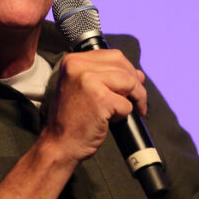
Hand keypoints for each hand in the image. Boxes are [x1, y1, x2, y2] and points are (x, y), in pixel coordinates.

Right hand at [42, 49, 147, 163]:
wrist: (59, 143)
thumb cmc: (72, 119)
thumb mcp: (85, 89)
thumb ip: (108, 77)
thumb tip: (139, 75)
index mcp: (73, 60)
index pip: (113, 55)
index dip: (127, 70)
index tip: (131, 86)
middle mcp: (78, 66)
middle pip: (123, 66)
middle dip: (136, 84)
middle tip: (137, 101)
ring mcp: (88, 80)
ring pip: (129, 82)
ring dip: (136, 99)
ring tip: (127, 111)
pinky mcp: (100, 99)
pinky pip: (127, 104)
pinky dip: (125, 115)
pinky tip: (111, 120)